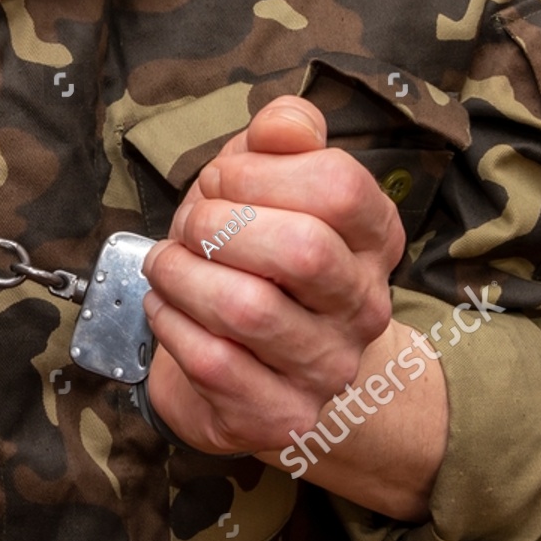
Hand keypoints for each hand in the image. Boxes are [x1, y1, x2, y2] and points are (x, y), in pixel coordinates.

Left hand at [140, 96, 405, 456]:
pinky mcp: (282, 416)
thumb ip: (281, 135)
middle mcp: (365, 306)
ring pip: (248, 310)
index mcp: (375, 237)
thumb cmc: (253, 252)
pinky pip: (214, 363)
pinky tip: (164, 308)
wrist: (252, 361)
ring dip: (182, 275)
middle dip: (217, 225)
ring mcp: (328, 367)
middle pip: (303, 249)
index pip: (338, 186)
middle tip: (189, 226)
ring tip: (165, 265)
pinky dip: (171, 324)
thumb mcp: (264, 178)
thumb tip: (285, 124)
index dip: (261, 172)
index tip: (221, 180)